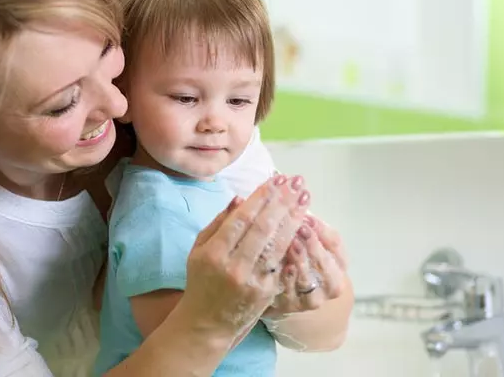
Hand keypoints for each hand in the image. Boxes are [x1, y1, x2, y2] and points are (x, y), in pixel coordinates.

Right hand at [180, 174, 310, 341]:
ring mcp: (252, 281)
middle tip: (296, 183)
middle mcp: (233, 267)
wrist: (207, 322)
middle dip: (282, 202)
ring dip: (294, 219)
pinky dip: (294, 242)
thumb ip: (218, 223)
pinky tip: (304, 226)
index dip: (261, 197)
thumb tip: (240, 199)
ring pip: (277, 244)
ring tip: (305, 199)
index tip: (276, 180)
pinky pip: (282, 262)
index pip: (241, 219)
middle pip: (263, 229)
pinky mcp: (267, 292)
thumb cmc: (201, 281)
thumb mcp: (198, 249)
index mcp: (213, 253)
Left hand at [265, 212, 347, 317]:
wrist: (284, 294)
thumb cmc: (295, 256)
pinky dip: (289, 279)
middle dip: (314, 243)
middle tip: (301, 227)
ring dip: (303, 260)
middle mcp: (331, 282)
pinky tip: (283, 266)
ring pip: (312, 279)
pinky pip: (293, 294)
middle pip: (327, 263)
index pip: (334, 243)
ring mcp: (314, 298)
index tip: (308, 214)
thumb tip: (292, 195)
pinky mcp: (294, 307)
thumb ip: (301, 221)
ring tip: (292, 243)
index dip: (321, 228)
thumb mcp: (303, 238)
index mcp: (337, 261)